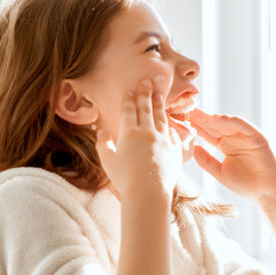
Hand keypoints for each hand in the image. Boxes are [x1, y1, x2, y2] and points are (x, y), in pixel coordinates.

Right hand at [95, 79, 181, 199]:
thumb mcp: (107, 160)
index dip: (129, 99)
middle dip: (146, 93)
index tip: (130, 89)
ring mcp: (163, 140)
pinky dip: (171, 126)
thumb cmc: (125, 179)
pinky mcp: (175, 150)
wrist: (148, 193)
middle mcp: (148, 132)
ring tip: (159, 94)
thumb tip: (100, 129)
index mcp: (129, 133)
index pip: (129, 110)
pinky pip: (173, 133)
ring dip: (159, 104)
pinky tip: (170, 123)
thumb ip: (103, 143)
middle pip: (146, 108)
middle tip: (147, 81)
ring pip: (161, 117)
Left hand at [187, 109, 275, 205]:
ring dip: (211, 116)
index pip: (205, 131)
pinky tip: (217, 119)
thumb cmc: (244, 184)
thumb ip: (206, 160)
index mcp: (223, 144)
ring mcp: (244, 136)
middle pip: (212, 124)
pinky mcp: (257, 137)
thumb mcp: (219, 172)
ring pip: (225, 122)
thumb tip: (191, 148)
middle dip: (198, 116)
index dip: (192, 125)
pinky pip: (243, 126)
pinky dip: (231, 121)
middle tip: (181, 108)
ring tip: (195, 111)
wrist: (266, 193)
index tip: (176, 120)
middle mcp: (232, 137)